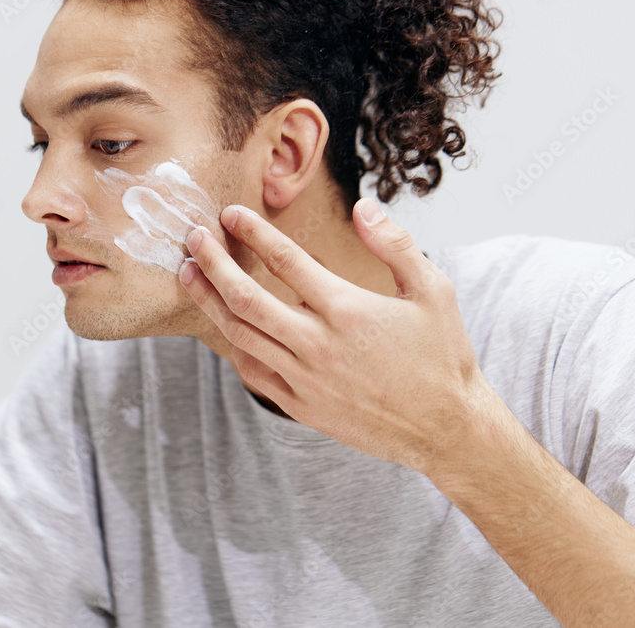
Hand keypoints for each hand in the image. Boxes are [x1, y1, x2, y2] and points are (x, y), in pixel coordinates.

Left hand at [178, 199, 501, 475]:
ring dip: (209, 300)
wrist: (445, 428)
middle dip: (212, 263)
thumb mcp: (433, 290)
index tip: (231, 213)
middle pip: (245, 297)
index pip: (286, 260)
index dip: (253, 231)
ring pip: (240, 334)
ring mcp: (304, 378)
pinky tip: (222, 323)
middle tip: (192, 238)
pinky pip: (252, 371)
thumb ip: (395, 244)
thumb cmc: (442, 356)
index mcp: (348, 310)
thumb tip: (362, 206)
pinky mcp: (300, 406)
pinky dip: (232, 344)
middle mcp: (318, 344)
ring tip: (190, 274)